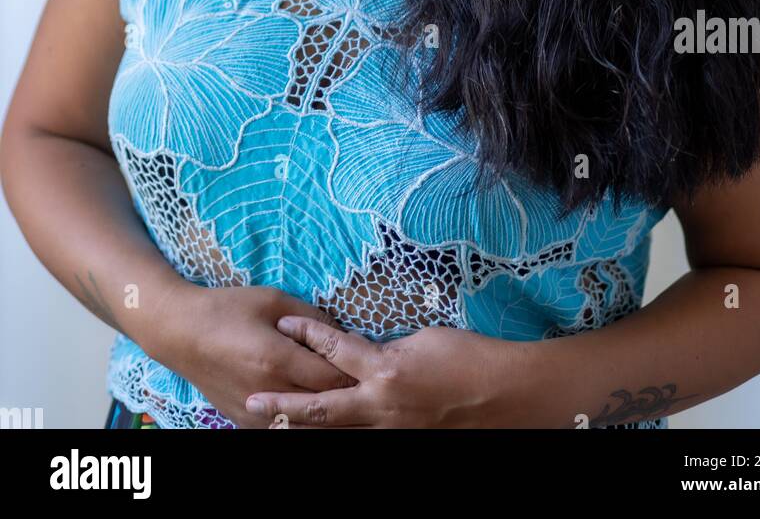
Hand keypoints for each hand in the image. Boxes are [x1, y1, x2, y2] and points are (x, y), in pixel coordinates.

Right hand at [143, 282, 357, 428]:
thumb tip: (343, 333)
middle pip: (322, 406)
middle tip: (362, 383)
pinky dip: (300, 422)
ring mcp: (254, 413)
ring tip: (339, 397)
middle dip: (345, 396)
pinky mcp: (243, 424)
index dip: (355, 372)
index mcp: (277, 360)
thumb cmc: (227, 309)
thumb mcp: (273, 300)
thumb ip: (312, 318)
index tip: (369, 364)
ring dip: (323, 413)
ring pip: (304, 426)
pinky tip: (311, 408)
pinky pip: (282, 430)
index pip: (332, 378)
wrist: (181, 332)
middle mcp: (268, 392)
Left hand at [245, 317, 529, 428]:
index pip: (334, 348)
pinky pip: (362, 437)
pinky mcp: (401, 441)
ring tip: (273, 423)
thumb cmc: (467, 357)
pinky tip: (326, 430)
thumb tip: (364, 355)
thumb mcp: (420, 341)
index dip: (307, 334)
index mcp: (384, 371)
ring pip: (336, 431)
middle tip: (251, 401)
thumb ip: (385, 351)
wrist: (503, 394)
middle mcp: (379, 406)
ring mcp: (389, 431)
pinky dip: (341, 434)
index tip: (284, 324)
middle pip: (319, 408)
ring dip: (305, 426)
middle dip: (282, 405)